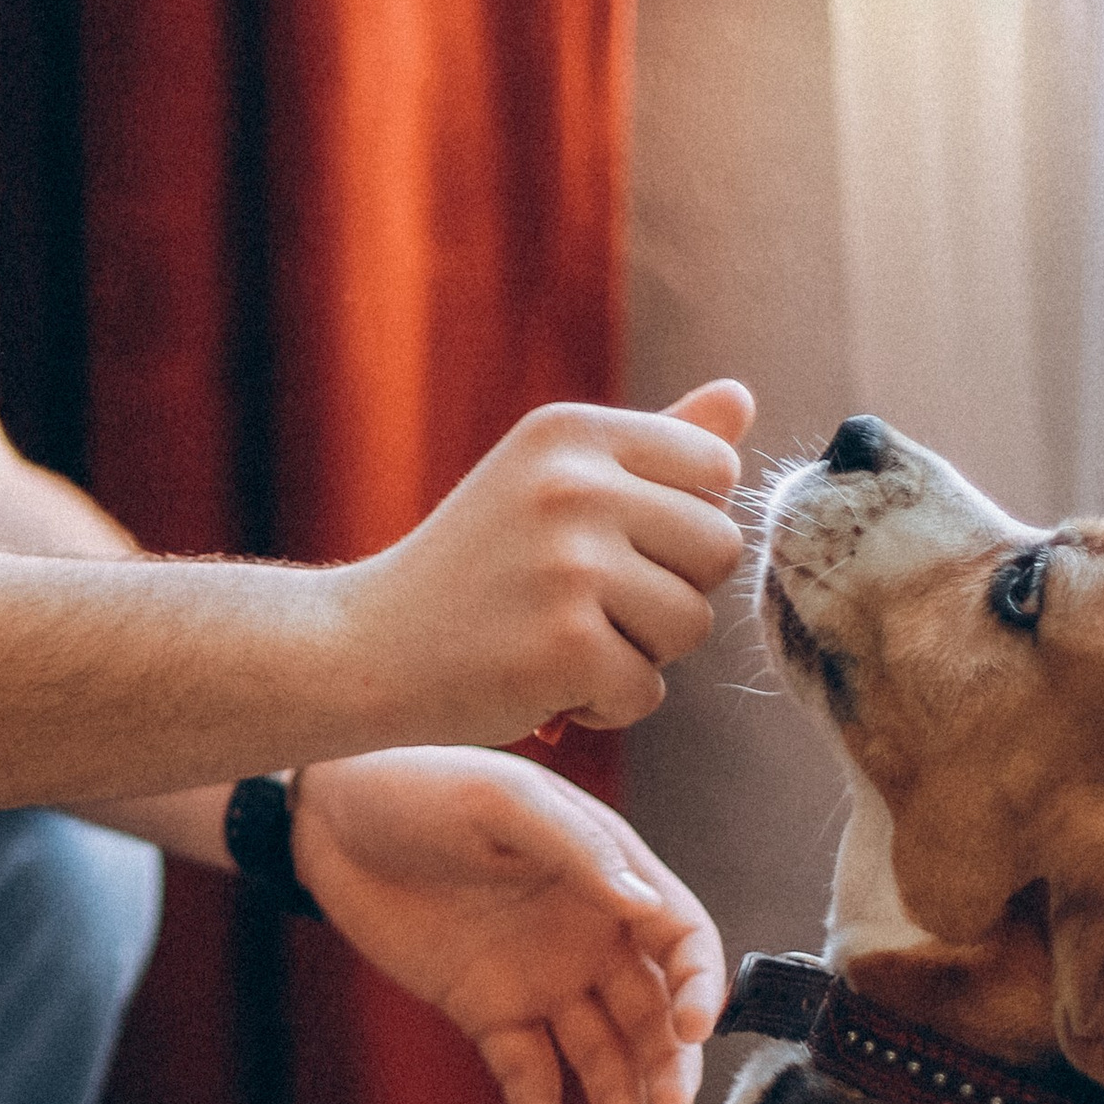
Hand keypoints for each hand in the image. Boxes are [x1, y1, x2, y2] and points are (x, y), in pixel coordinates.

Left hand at [290, 746, 725, 1103]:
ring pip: (600, 1051)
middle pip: (653, 1011)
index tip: (694, 1029)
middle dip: (669, 1064)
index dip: (700, 986)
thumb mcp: (505, 803)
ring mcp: (540, 977)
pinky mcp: (487, 1010)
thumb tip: (647, 906)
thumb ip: (579, 851)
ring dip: (618, 1097)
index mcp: (610, 875)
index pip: (681, 939)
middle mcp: (588, 934)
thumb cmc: (425, 787)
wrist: (332, 819)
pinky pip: (525, 1069)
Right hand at [342, 383, 752, 745]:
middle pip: (718, 550)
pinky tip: (543, 685)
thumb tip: (742, 397)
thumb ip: (650, 446)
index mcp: (573, 431)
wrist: (361, 647)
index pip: (716, 470)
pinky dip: (605, 706)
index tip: (611, 546)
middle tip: (584, 605)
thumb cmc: (471, 570)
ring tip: (563, 643)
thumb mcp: (549, 485)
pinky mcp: (566, 647)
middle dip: (669, 593)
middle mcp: (574, 485)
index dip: (680, 525)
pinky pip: (647, 691)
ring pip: (691, 625)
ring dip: (639, 654)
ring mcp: (570, 565)